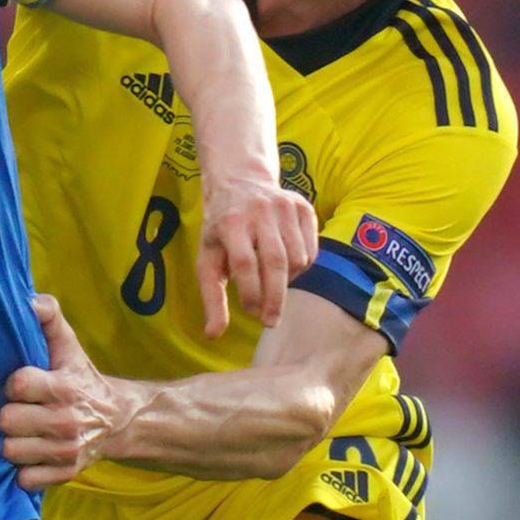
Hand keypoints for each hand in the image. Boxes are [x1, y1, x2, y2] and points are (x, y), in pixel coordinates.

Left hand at [0, 294, 134, 490]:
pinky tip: (31, 454)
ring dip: (14, 442)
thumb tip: (28, 301)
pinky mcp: (65, 474)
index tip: (21, 384)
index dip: (13, 384)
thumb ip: (49, 317)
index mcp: (64, 388)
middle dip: (8, 415)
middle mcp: (65, 422)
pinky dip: (24, 469)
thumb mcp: (69, 346)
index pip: (18, 385)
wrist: (119, 420)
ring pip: (12, 452)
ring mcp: (65, 451)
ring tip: (23, 432)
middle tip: (19, 410)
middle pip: (7, 422)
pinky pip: (26, 480)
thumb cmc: (81, 378)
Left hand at [195, 171, 320, 338]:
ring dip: (288, 282)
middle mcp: (259, 209)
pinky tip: (285, 269)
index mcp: (230, 221)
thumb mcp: (208, 259)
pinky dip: (301, 267)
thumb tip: (213, 335)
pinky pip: (311, 249)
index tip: (251, 313)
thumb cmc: (221, 231)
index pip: (245, 263)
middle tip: (271, 321)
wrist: (240, 183)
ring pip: (297, 257)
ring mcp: (285, 205)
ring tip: (273, 286)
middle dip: (275, 297)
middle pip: (275, 261)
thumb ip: (212, 298)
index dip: (251, 293)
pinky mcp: (303, 207)